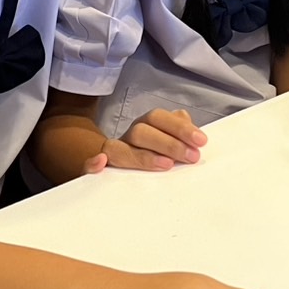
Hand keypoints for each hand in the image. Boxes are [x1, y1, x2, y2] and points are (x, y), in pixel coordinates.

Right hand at [82, 108, 206, 172]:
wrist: (112, 164)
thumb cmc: (151, 155)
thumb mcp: (168, 141)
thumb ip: (178, 131)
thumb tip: (189, 125)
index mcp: (146, 126)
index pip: (159, 118)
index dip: (180, 128)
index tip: (200, 141)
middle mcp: (129, 136)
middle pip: (142, 131)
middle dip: (168, 143)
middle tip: (191, 157)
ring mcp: (113, 153)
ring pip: (119, 148)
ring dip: (142, 156)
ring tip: (165, 165)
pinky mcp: (95, 170)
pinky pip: (87, 164)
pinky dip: (92, 164)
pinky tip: (101, 164)